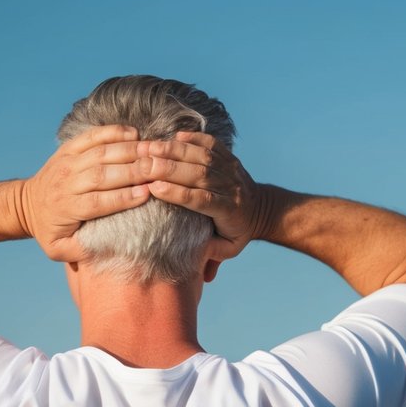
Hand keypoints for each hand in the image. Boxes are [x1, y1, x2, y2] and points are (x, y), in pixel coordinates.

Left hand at [18, 125, 151, 261]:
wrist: (26, 204)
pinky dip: (113, 132)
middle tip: (157, 169)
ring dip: (127, 150)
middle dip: (132, 171)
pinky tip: (133, 133)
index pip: (98, 201)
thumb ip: (78, 251)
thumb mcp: (58, 249)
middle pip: (102, 174)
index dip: (123, 197)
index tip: (146, 193)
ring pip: (100, 153)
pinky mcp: (69, 148)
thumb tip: (101, 249)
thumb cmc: (49, 229)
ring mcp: (67, 162)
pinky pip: (92, 136)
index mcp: (67, 208)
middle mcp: (67, 183)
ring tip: (152, 151)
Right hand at [138, 131, 265, 259]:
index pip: (202, 199)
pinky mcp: (229, 157)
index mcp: (229, 210)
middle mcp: (230, 186)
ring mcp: (231, 169)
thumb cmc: (238, 232)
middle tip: (144, 163)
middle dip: (171, 168)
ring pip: (203, 156)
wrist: (261, 209)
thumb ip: (214, 255)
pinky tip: (174, 135)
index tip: (155, 188)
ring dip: (176, 150)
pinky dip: (194, 137)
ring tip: (150, 147)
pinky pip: (212, 144)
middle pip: (199, 174)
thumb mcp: (229, 249)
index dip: (178, 193)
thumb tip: (203, 271)